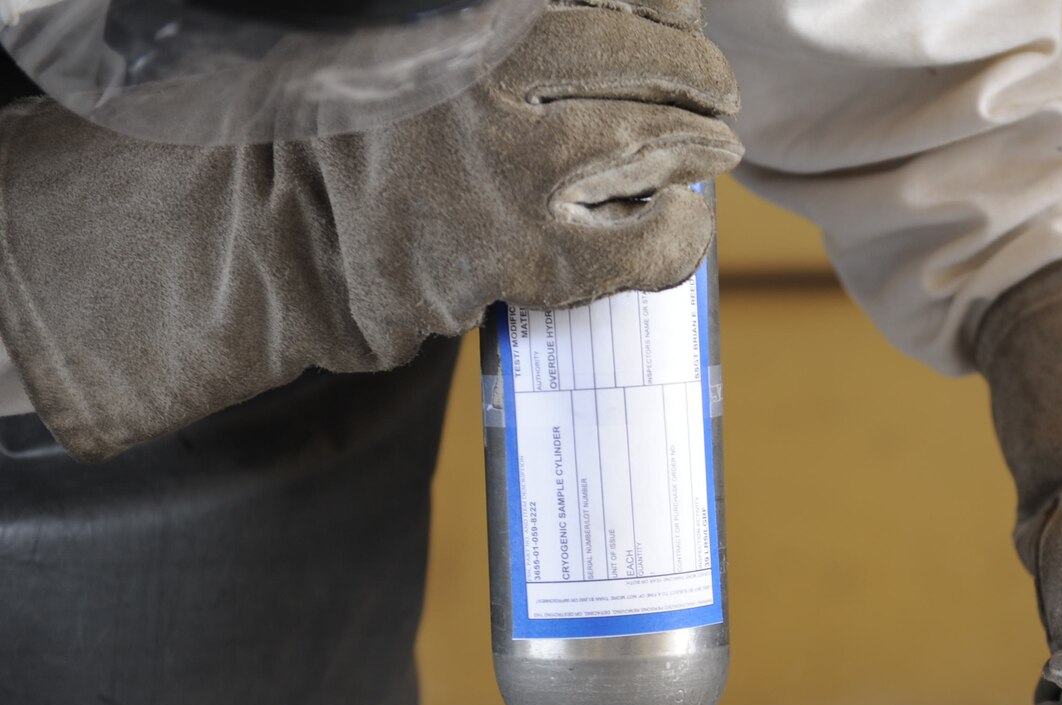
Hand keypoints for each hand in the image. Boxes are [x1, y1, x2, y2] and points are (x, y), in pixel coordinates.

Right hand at [0, 0, 741, 459]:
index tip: (680, 19)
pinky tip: (680, 223)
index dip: (664, 6)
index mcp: (465, 9)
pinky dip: (681, 231)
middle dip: (694, 73)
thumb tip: (641, 13)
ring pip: (654, 137)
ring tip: (711, 151)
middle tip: (715, 95)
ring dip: (699, 145)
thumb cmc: (354, 135)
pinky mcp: (521, 249)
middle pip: (642, 53)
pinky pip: (646, 237)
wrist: (273, 244)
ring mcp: (505, 158)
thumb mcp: (415, 42)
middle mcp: (482, 61)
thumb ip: (503, 27)